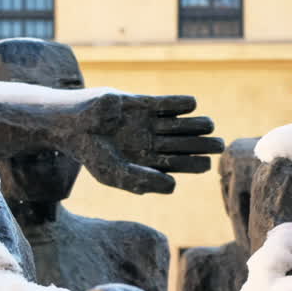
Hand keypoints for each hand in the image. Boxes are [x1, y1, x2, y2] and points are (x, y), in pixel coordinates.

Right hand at [66, 93, 224, 194]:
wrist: (72, 126)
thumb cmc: (91, 154)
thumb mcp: (116, 174)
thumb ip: (143, 181)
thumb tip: (174, 186)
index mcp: (148, 161)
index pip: (178, 164)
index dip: (193, 164)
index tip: (206, 164)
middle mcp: (151, 142)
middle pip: (184, 144)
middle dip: (201, 144)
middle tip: (219, 145)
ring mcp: (147, 122)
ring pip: (178, 124)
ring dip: (195, 124)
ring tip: (210, 125)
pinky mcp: (141, 104)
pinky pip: (165, 104)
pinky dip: (178, 104)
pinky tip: (192, 104)